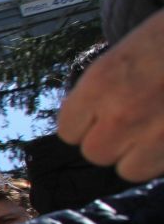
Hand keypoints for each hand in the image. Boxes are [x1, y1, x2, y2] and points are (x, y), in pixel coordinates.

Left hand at [56, 7, 163, 181]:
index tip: (101, 115)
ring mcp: (155, 134)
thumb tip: (88, 121)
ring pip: (129, 169)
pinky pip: (159, 167)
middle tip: (133, 121)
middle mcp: (123, 113)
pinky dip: (163, 155)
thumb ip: (101, 91)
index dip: (86, 124)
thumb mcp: (126, 54)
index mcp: (101, 83)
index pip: (69, 131)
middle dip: (112, 140)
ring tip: (155, 128)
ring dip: (139, 154)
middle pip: (96, 153)